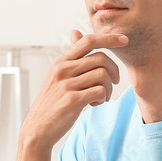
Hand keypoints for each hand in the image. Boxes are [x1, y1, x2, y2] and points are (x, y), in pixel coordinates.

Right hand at [20, 30, 125, 148]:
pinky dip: (103, 98)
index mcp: (61, 61)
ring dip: (109, 88)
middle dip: (114, 70)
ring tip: (102, 97)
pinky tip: (94, 104)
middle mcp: (63, 70)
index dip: (109, 38)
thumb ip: (71, 56)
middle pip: (101, 58)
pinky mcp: (72, 100)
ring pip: (103, 75)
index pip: (88, 40)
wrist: (37, 129)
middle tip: (113, 82)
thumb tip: (76, 31)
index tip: (124, 40)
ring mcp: (66, 85)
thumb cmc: (51, 102)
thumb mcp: (57, 75)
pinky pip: (100, 91)